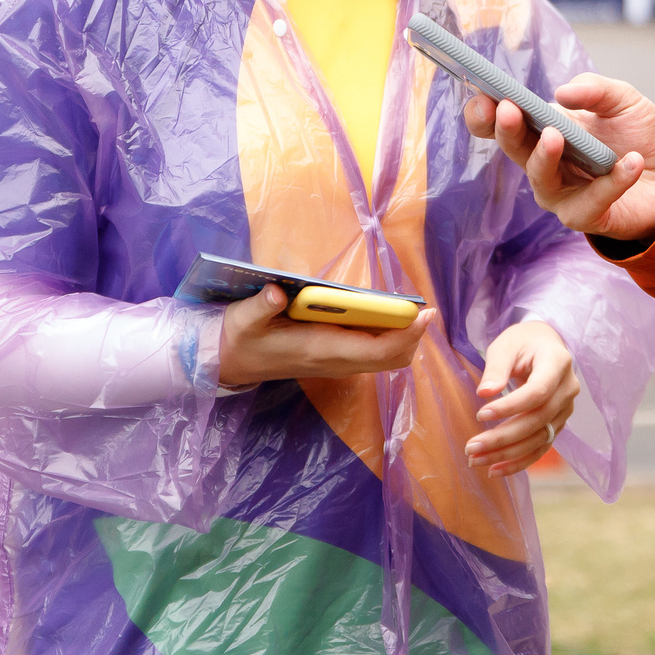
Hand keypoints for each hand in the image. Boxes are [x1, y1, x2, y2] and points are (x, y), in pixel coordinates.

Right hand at [215, 284, 436, 387]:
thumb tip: (278, 291)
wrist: (230, 362)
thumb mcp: (243, 319)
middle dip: (412, 336)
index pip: (374, 350)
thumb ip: (261, 306)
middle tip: (423, 309)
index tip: (424, 314)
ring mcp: (337, 363)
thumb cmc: (240, 338)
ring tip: (410, 310)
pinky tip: (388, 315)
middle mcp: (334, 361)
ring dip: (403, 338)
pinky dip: (390, 338)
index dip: (404, 335)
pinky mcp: (335, 358)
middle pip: (390, 358)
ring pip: (386, 359)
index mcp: (319, 349)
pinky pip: (374, 354)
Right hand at [463, 74, 654, 240]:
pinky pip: (593, 201)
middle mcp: (543, 163)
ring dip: (545, 157)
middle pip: (514, 149)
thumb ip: (595, 89)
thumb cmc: (636, 135)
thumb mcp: (622, 100)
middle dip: (508, 129)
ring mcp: (561, 193)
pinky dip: (613, 181)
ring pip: (540, 179)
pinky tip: (632, 162)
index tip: (485, 96)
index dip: (483, 113)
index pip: (499, 124)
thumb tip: (562, 93)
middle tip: (509, 110)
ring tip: (557, 136)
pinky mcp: (588, 216)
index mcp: (542, 129)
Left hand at [468, 321, 577, 477]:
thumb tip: (484, 393)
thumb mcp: (506, 345)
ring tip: (475, 460)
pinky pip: (541, 447)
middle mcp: (568, 389)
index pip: (537, 392)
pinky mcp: (558, 423)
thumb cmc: (523, 342)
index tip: (480, 414)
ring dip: (507, 454)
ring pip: (539, 439)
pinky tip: (495, 470)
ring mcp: (566, 409)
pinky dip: (519, 462)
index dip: (510, 407)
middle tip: (471, 447)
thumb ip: (496, 367)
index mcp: (558, 363)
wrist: (545, 345)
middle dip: (503, 437)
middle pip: (538, 420)